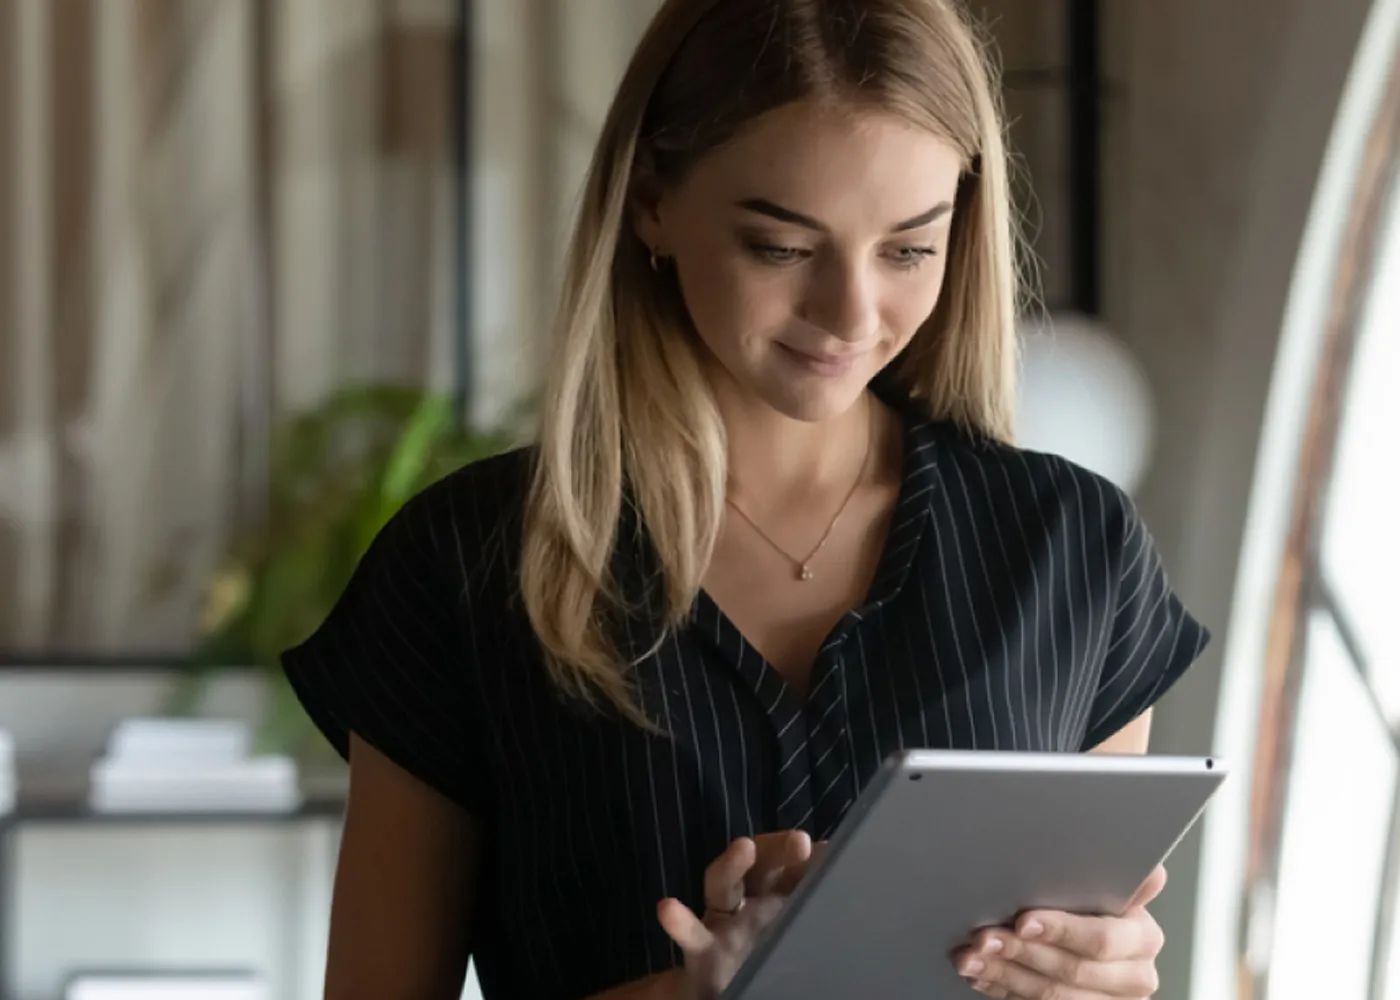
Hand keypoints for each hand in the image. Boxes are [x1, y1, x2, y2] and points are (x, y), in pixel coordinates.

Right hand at [656, 831, 819, 999]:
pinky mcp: (701, 952)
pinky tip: (669, 908)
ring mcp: (722, 924)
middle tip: (799, 841)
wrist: (724, 995)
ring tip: (743, 847)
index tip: (825, 846)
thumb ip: (809, 903)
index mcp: (774, 896)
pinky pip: (691, 935)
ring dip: (732, 864)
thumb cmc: (766, 961)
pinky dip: (680, 922)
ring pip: (723, 885)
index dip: (802, 851)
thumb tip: (836, 872)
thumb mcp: (792, 929)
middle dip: (777, 847)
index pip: (786, 862)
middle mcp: (747, 902)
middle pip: (759, 864)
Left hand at [951, 865, 1168, 998]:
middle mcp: (1134, 976)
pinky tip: (981, 973)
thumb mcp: (1104, 887)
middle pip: (1072, 970)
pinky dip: (1003, 988)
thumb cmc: (1094, 906)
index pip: (1102, 939)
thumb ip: (1112, 878)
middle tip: (984, 938)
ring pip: (1052, 994)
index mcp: (1143, 938)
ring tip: (971, 956)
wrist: (1091, 942)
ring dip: (1004, 973)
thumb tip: (1147, 869)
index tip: (1023, 922)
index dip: (1061, 931)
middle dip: (1021, 952)